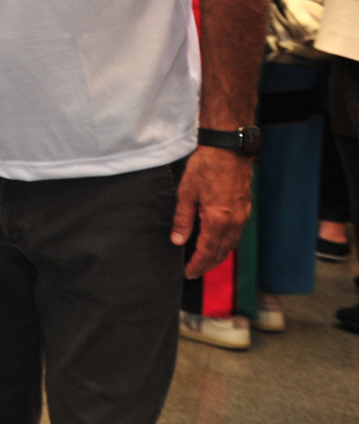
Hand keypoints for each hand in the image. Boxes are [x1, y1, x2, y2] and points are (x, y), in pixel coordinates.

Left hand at [172, 144, 251, 277]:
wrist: (228, 149)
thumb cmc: (206, 167)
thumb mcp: (186, 192)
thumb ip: (183, 219)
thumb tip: (178, 241)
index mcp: (218, 219)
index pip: (207, 251)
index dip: (197, 265)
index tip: (188, 273)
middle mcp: (234, 221)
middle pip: (222, 252)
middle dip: (208, 265)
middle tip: (195, 272)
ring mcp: (243, 216)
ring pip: (231, 244)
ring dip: (218, 256)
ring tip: (204, 262)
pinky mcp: (245, 208)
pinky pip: (236, 234)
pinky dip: (226, 243)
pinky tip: (217, 243)